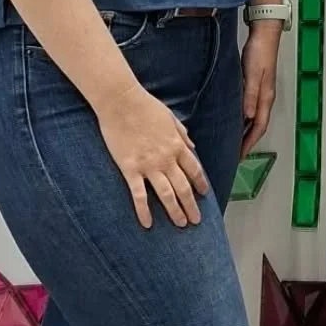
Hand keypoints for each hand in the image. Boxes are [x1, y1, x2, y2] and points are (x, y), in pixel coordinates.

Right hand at [95, 84, 208, 227]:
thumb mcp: (170, 117)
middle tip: (196, 221)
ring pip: (166, 195)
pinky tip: (147, 224)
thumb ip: (181, 133)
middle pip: (183, 187)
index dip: (201, 184)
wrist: (121, 101)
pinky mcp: (130, 169)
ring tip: (180, 224)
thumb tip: (192, 145)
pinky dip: (144, 211)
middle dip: (191, 206)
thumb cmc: (145, 105)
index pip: (194, 169)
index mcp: (177, 144)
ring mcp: (149, 165)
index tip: (204, 195)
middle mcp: (166, 158)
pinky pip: (139, 195)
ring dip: (175, 211)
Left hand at [241, 22, 281, 154]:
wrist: (265, 33)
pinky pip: (251, 108)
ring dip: (246, 131)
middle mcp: (266, 97)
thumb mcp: (252, 74)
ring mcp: (263, 91)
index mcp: (266, 97)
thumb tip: (247, 117)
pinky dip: (245, 118)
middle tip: (235, 154)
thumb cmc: (259, 51)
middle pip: (258, 126)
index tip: (239, 156)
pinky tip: (236, 118)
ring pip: (255, 118)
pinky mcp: (258, 85)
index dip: (249, 143)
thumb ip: (250, 95)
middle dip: (248, 142)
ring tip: (234, 141)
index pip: (258, 128)